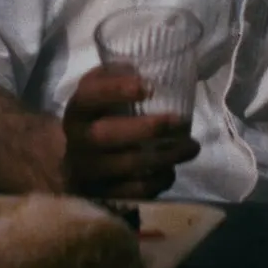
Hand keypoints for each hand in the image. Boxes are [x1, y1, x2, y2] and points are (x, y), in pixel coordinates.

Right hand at [61, 65, 199, 198]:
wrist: (75, 163)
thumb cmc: (98, 119)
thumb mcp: (98, 93)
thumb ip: (115, 76)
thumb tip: (141, 70)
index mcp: (77, 112)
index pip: (89, 97)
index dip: (116, 91)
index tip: (147, 87)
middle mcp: (78, 142)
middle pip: (106, 136)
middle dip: (146, 128)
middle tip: (180, 120)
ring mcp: (90, 173)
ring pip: (128, 166)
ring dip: (165, 156)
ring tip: (191, 146)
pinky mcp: (104, 197)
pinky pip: (135, 192)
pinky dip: (159, 180)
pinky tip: (171, 169)